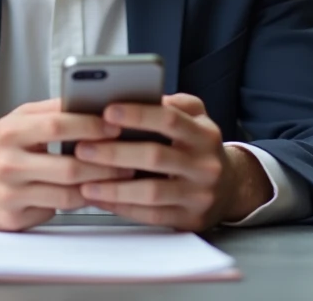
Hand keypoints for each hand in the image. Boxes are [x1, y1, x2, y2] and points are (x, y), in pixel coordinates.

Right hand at [0, 98, 134, 230]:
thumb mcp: (16, 120)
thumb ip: (50, 112)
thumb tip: (90, 101)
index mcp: (10, 132)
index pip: (57, 125)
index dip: (91, 126)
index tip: (115, 126)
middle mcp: (7, 164)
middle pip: (68, 166)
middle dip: (105, 163)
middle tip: (130, 158)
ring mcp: (9, 194)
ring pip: (67, 194)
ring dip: (99, 186)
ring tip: (120, 177)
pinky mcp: (13, 219)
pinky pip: (55, 211)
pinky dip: (77, 202)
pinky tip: (94, 193)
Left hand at [73, 93, 272, 229]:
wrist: (230, 187)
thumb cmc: (198, 147)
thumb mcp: (196, 118)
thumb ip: (171, 104)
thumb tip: (135, 93)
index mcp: (204, 133)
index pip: (170, 119)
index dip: (137, 114)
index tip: (106, 111)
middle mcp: (205, 164)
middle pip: (155, 156)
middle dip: (114, 152)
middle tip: (82, 148)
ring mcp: (199, 194)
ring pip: (151, 192)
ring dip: (113, 187)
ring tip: (85, 181)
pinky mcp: (189, 219)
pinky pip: (151, 215)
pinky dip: (122, 207)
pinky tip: (100, 199)